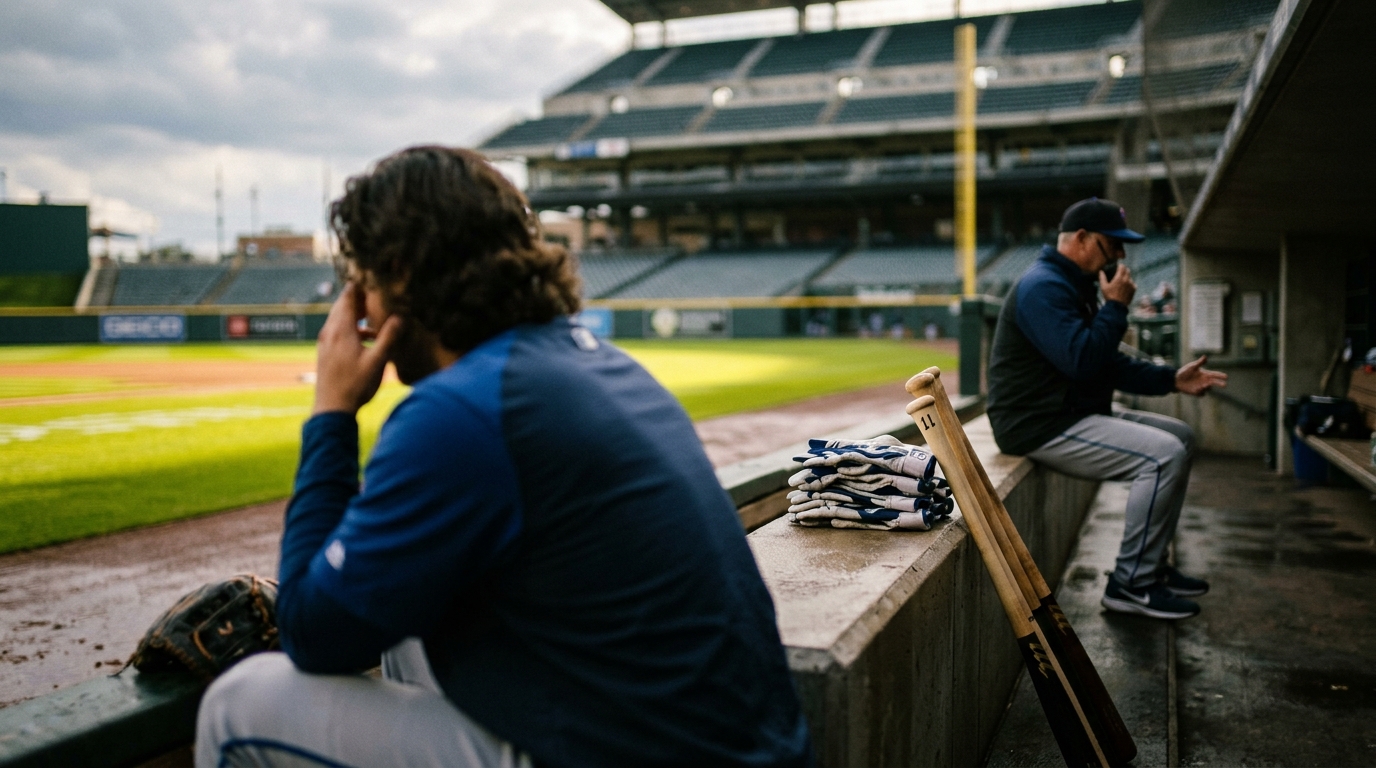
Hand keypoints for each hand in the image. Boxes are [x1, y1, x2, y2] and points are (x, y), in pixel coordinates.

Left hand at [312, 282, 401, 415]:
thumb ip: (388, 337)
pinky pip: (337, 331)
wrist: (331, 410)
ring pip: (338, 318)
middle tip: (376, 294)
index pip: (347, 297)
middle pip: (341, 306)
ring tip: (373, 316)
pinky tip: (365, 339)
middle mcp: (329, 332)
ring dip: (355, 314)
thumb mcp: (377, 361)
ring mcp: (325, 343)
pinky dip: (350, 327)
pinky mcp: (324, 352)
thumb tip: (400, 317)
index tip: (372, 280)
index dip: (359, 286)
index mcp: (341, 330)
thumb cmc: (355, 386)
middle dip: (358, 298)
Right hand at [1099, 262, 1135, 305]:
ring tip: (1122, 281)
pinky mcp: (1134, 289)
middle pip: (1127, 270)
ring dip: (1126, 277)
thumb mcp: (1103, 287)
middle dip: (1124, 270)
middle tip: (1120, 272)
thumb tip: (1100, 271)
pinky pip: (1133, 283)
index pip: (1122, 267)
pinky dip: (1130, 283)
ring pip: (1130, 277)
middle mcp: (1127, 279)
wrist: (1117, 306)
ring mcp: (1131, 284)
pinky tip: (1126, 287)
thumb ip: (1102, 278)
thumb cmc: (1109, 296)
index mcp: (1119, 278)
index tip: (1118, 266)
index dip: (1120, 265)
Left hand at [1175, 355, 1227, 395]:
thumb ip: (1199, 363)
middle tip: (1224, 384)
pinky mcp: (1197, 392)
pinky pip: (1201, 393)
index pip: (1215, 374)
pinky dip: (1201, 392)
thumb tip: (1205, 356)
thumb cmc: (1185, 371)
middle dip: (1220, 383)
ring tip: (1204, 385)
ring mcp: (1202, 387)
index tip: (1226, 376)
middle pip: (1215, 383)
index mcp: (1205, 374)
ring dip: (1207, 387)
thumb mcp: (1192, 366)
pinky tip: (1197, 389)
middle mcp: (1205, 381)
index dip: (1220, 375)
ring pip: (1208, 388)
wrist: (1176, 380)